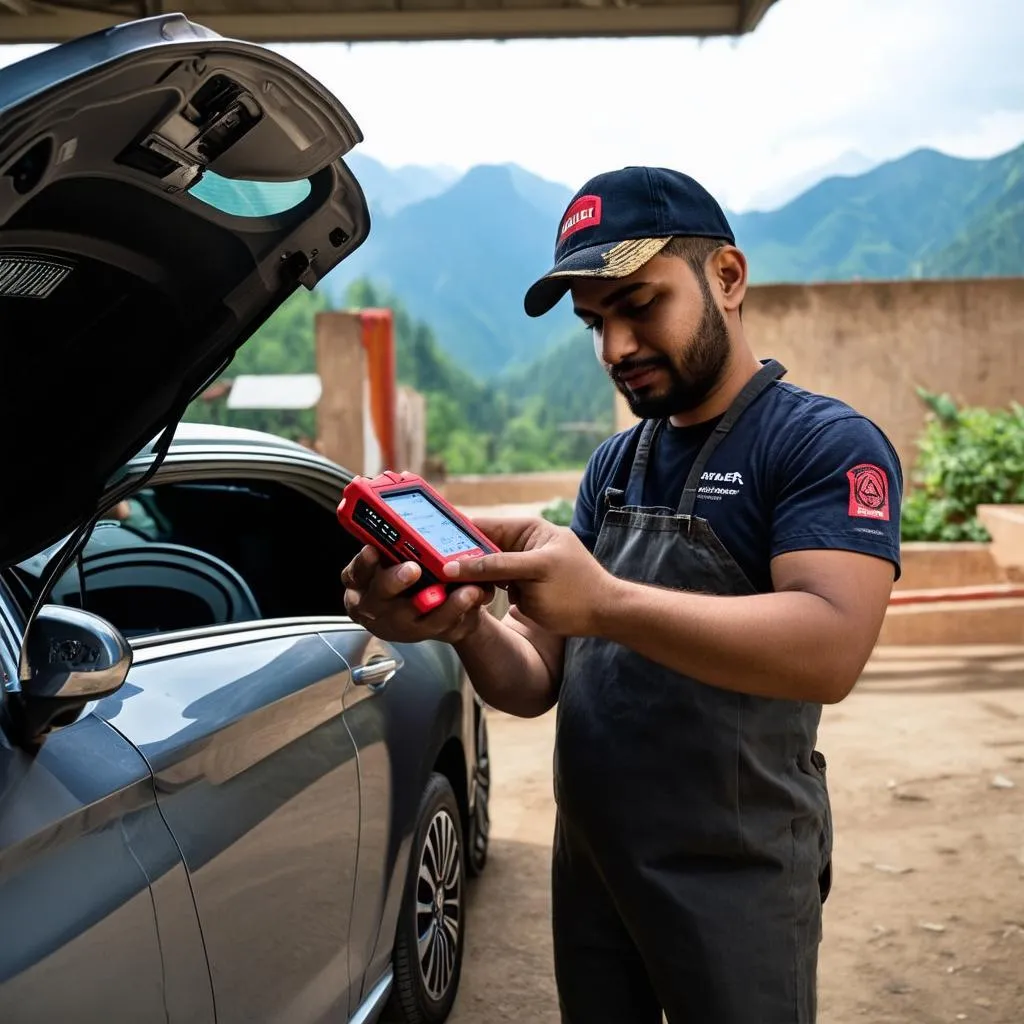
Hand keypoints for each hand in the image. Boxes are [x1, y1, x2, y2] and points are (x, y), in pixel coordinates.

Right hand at [341, 546, 492, 643]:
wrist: (441, 603)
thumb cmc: (412, 570)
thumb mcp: (397, 553)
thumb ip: (398, 539)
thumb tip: (409, 510)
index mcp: (364, 582)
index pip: (355, 573)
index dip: (363, 564)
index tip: (372, 550)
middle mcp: (378, 607)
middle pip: (379, 599)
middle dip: (394, 582)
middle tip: (412, 568)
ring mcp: (401, 625)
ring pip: (417, 619)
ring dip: (443, 605)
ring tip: (465, 589)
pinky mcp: (427, 634)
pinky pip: (443, 626)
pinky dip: (460, 611)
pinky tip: (475, 595)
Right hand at [443, 516, 615, 636]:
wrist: (604, 616)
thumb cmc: (576, 590)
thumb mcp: (534, 573)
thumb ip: (495, 566)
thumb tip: (455, 565)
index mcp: (526, 529)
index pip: (481, 525)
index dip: (453, 532)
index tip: (424, 540)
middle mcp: (519, 544)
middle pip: (477, 547)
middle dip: (456, 558)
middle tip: (427, 569)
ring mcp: (518, 565)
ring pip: (481, 568)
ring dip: (465, 577)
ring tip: (440, 584)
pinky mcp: (518, 586)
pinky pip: (490, 584)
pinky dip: (478, 591)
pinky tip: (463, 597)